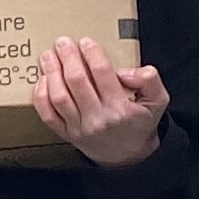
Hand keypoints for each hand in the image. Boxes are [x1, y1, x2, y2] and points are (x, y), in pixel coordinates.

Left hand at [33, 37, 167, 166]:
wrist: (127, 156)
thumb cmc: (140, 123)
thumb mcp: (157, 101)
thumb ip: (150, 80)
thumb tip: (125, 71)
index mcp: (120, 108)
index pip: (102, 74)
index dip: (92, 54)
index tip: (85, 41)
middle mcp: (98, 118)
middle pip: (77, 82)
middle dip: (68, 58)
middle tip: (62, 42)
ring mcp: (79, 128)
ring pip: (59, 97)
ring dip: (51, 73)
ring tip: (48, 56)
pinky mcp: (66, 134)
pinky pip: (48, 115)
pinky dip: (41, 97)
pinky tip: (42, 80)